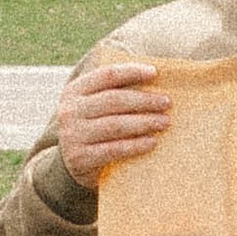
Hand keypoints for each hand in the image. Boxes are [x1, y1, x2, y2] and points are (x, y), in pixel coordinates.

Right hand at [55, 51, 174, 191]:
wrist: (74, 164)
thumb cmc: (94, 128)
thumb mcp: (95, 107)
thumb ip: (113, 92)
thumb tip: (154, 79)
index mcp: (74, 91)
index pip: (106, 75)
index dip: (131, 72)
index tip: (155, 73)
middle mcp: (69, 111)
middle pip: (113, 100)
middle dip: (143, 100)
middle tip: (166, 103)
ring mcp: (72, 135)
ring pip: (115, 125)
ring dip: (144, 122)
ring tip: (164, 122)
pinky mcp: (80, 158)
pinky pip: (114, 149)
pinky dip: (135, 145)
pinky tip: (152, 142)